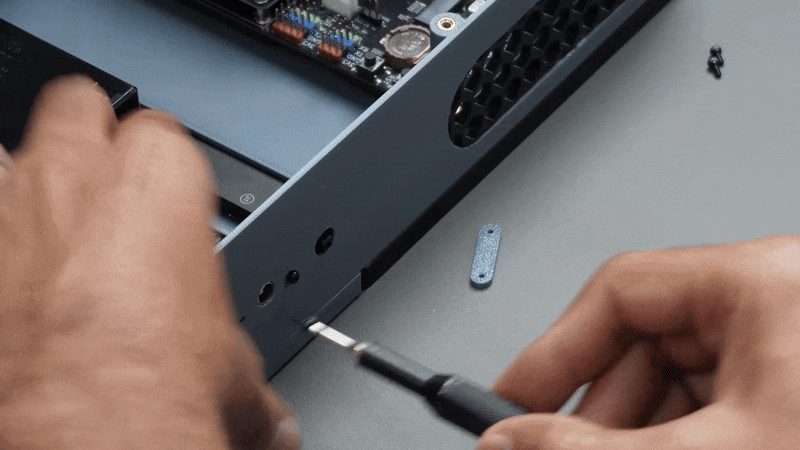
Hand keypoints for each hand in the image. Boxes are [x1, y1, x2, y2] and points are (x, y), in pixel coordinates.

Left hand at [0, 76, 300, 449]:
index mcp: (160, 179)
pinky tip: (17, 280)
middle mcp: (79, 177)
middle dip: (87, 130)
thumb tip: (270, 419)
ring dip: (33, 182)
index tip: (167, 195)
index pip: (161, 130)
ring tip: (53, 228)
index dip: (164, 160)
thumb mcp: (232, 360)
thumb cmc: (161, 369)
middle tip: (101, 177)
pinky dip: (2, 241)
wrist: (88, 420)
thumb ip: (245, 369)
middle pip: (77, 103)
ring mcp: (13, 207)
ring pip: (15, 152)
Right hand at [478, 235, 799, 449]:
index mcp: (765, 285)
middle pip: (644, 345)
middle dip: (598, 413)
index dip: (554, 349)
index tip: (511, 397)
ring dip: (636, 436)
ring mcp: (787, 352)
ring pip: (675, 387)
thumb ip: (592, 449)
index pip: (621, 292)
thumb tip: (513, 441)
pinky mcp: (791, 395)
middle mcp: (778, 308)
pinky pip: (711, 411)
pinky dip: (677, 442)